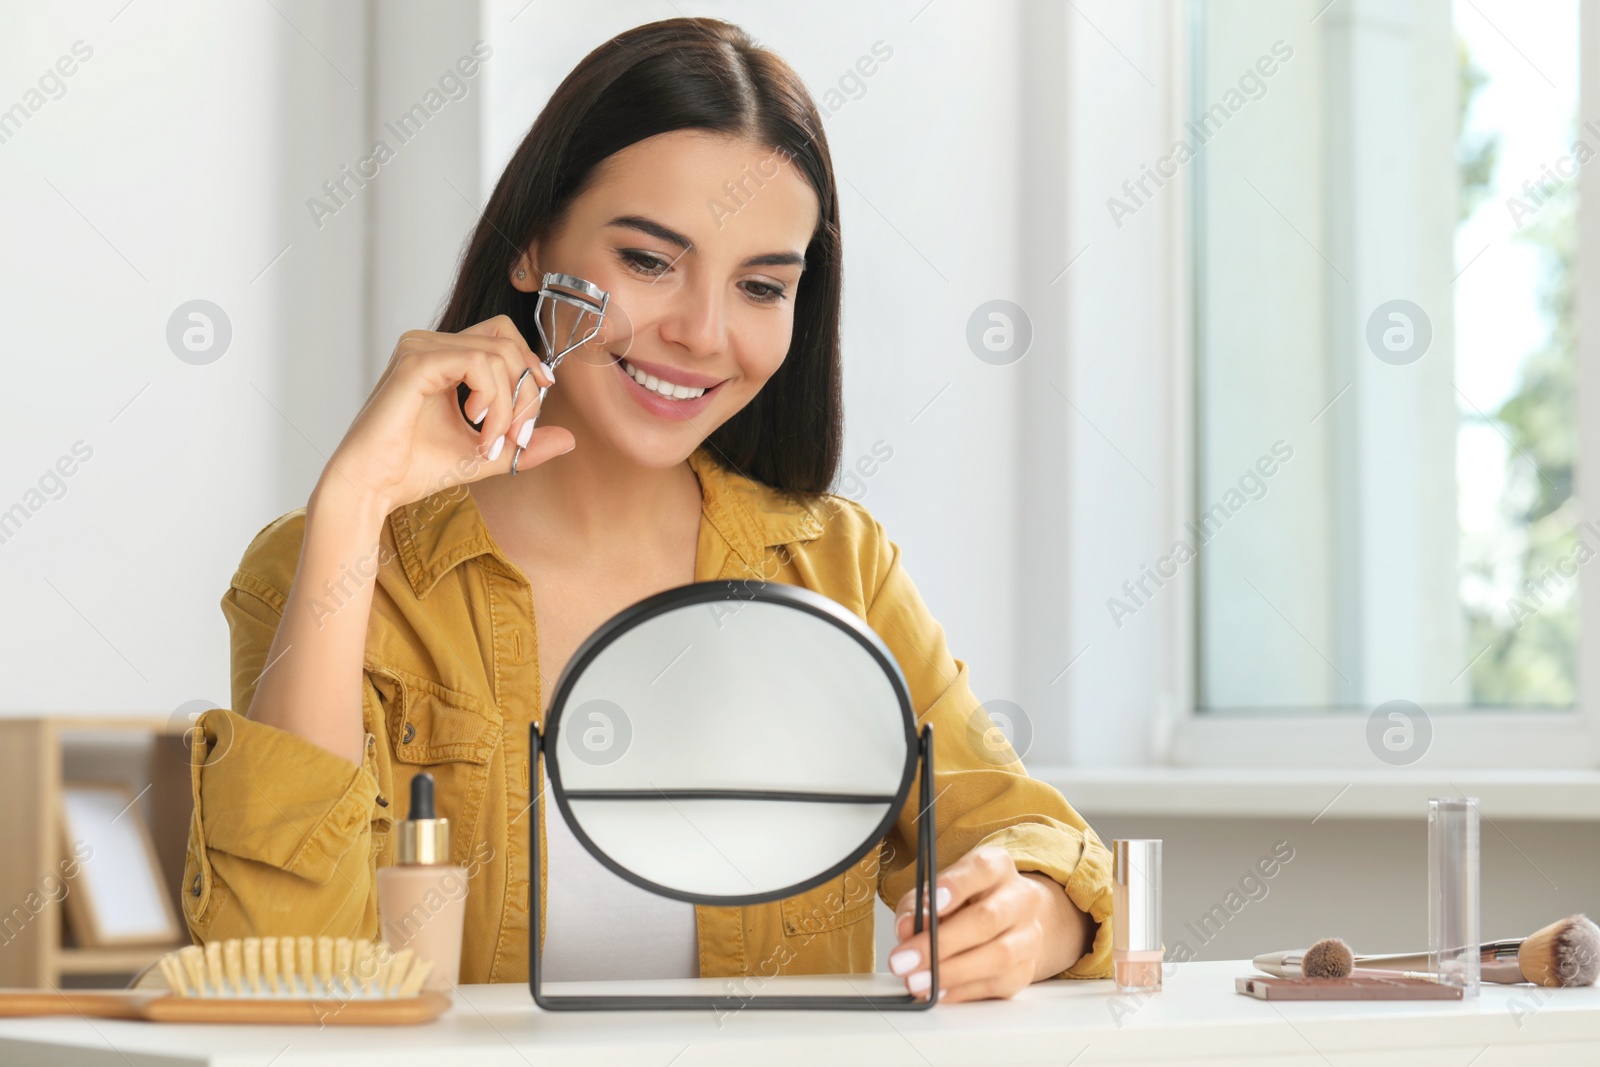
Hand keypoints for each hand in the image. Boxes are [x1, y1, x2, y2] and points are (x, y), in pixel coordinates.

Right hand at [324, 315, 572, 510]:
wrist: (374, 486)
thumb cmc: (416, 468)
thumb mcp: (487, 454)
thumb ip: (525, 443)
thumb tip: (569, 438)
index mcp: (443, 356)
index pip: (503, 337)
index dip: (529, 367)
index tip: (534, 411)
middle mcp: (429, 343)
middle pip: (506, 343)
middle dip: (526, 393)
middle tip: (516, 437)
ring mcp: (420, 347)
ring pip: (497, 354)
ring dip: (508, 406)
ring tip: (491, 442)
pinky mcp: (416, 362)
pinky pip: (478, 364)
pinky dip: (492, 400)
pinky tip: (476, 427)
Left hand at [887, 846, 1088, 1002]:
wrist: (1005, 922)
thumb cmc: (963, 903)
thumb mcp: (935, 893)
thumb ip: (917, 906)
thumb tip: (907, 928)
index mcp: (998, 868)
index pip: (982, 869)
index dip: (955, 886)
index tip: (927, 903)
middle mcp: (1020, 898)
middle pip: (987, 918)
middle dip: (941, 943)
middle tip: (905, 960)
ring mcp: (1028, 935)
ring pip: (998, 956)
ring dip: (951, 972)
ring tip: (917, 981)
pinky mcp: (1026, 969)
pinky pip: (998, 984)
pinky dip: (963, 991)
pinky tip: (939, 992)